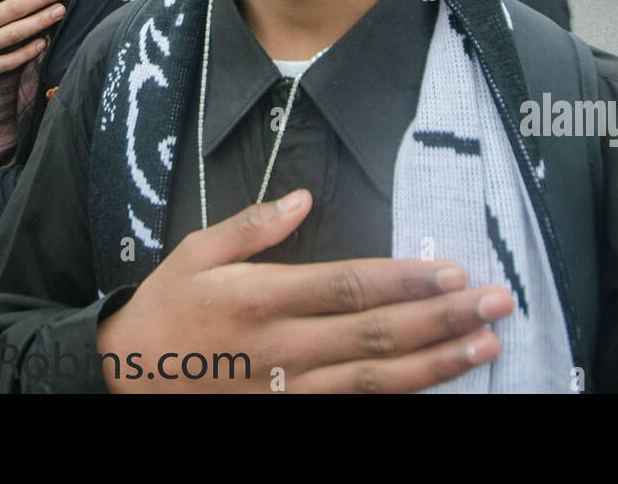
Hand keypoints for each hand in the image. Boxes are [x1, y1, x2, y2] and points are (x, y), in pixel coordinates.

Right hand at [96, 190, 512, 393]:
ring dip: (435, 364)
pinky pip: (350, 414)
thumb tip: (303, 198)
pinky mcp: (285, 419)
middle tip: (495, 303)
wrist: (122, 383)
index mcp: (262, 298)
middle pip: (375, 334)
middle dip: (440, 318)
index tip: (452, 272)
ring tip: (484, 346)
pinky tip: (435, 389)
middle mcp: (282, 348)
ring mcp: (286, 392)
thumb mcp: (195, 254)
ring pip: (375, 381)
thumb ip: (252, 226)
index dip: (405, 280)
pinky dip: (397, 402)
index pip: (349, 286)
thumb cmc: (165, 311)